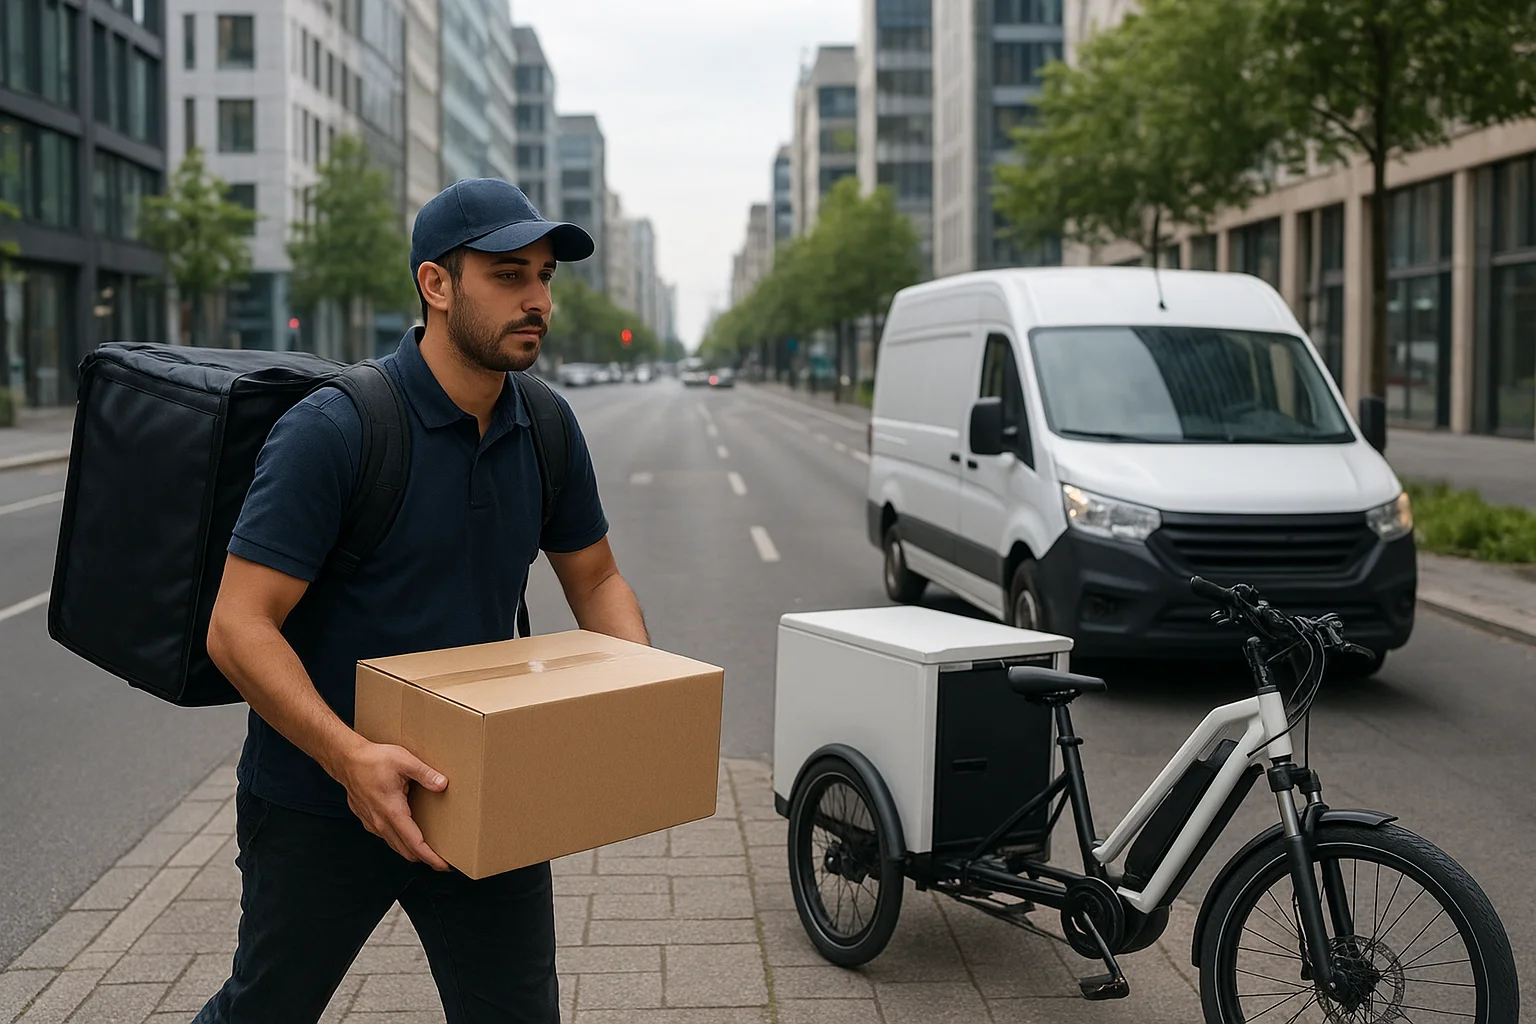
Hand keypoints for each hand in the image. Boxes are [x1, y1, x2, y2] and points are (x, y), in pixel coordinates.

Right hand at [336, 740, 450, 870]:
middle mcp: (381, 822)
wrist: (347, 760)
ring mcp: (373, 823)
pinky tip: (409, 833)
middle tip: (442, 861)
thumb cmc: (373, 760)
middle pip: (405, 851)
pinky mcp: (368, 820)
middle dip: (424, 859)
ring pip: (395, 845)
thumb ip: (425, 774)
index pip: (415, 843)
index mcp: (392, 811)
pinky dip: (400, 840)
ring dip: (411, 850)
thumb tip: (442, 784)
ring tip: (429, 849)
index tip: (444, 865)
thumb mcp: (404, 761)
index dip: (431, 857)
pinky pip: (387, 836)